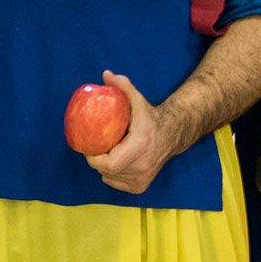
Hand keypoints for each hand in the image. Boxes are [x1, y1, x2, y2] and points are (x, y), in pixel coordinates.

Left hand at [83, 70, 176, 196]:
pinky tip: (115, 163)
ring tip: (105, 153)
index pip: (108, 163)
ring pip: (110, 178)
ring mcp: (142, 179)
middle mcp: (141, 167)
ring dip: (104, 168)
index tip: (88, 145)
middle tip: (94, 146)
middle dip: (96, 160)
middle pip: (106, 171)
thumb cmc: (150, 118)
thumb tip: (105, 74)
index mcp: (138, 148)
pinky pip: (116, 183)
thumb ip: (123, 86)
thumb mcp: (138, 101)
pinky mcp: (141, 187)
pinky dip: (112, 175)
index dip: (93, 158)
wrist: (172, 134)